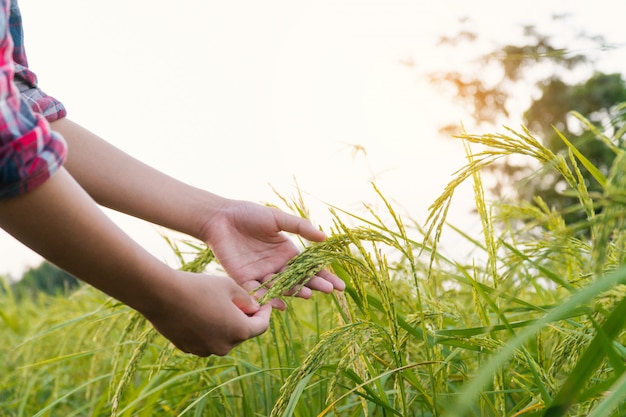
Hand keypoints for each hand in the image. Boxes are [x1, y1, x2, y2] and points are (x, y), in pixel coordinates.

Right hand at [142, 271, 271, 356]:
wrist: (162, 295)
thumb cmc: (199, 287)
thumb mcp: (229, 286)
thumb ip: (246, 299)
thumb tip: (254, 308)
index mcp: (239, 331)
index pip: (261, 326)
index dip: (265, 313)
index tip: (264, 304)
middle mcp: (224, 346)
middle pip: (242, 333)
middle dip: (244, 318)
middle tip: (240, 301)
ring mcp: (204, 350)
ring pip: (223, 338)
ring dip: (226, 325)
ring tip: (218, 305)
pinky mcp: (188, 348)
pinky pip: (205, 339)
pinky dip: (208, 329)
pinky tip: (200, 312)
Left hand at [199, 199, 344, 308]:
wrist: (220, 217)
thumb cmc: (249, 214)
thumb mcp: (277, 218)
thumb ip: (300, 227)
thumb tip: (325, 238)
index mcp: (287, 252)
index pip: (310, 267)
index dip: (325, 276)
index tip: (340, 285)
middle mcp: (277, 266)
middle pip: (300, 279)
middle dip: (316, 285)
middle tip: (330, 290)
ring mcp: (262, 274)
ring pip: (282, 287)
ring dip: (295, 291)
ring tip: (308, 294)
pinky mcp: (244, 279)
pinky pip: (258, 292)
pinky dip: (269, 299)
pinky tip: (281, 304)